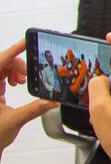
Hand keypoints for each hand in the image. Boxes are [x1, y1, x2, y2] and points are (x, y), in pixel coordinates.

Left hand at [0, 40, 56, 155]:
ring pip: (2, 68)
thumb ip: (35, 109)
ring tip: (23, 80)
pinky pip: (1, 75)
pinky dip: (11, 75)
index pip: (1, 62)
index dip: (14, 51)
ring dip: (15, 70)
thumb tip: (52, 101)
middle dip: (18, 65)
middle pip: (2, 63)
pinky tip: (17, 83)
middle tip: (29, 75)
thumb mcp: (15, 121)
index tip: (26, 42)